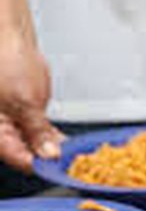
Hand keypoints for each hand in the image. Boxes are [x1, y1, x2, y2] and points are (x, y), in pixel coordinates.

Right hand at [0, 36, 62, 171]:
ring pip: (37, 146)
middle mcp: (3, 130)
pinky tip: (68, 146)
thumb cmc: (6, 63)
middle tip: (72, 165)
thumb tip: (48, 154)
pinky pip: (41, 134)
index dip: (42, 166)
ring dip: (56, 151)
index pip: (19, 158)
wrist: (10, 41)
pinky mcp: (27, 117)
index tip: (61, 169)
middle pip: (29, 155)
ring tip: (74, 157)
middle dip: (51, 160)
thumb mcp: (24, 101)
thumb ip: (37, 131)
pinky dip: (55, 140)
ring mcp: (15, 124)